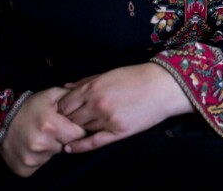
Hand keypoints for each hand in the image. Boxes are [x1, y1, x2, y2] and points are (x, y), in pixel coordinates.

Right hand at [0, 87, 86, 176]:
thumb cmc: (28, 106)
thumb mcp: (50, 95)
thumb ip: (72, 98)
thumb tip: (89, 103)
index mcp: (51, 125)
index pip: (79, 134)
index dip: (76, 128)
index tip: (68, 123)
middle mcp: (42, 144)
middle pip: (67, 146)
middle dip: (63, 138)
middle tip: (50, 128)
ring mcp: (32, 158)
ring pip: (54, 155)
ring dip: (51, 147)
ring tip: (39, 136)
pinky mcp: (24, 169)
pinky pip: (41, 166)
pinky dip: (39, 158)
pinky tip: (32, 146)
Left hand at [57, 62, 193, 152]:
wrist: (162, 86)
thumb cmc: (136, 77)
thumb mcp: (108, 74)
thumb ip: (85, 81)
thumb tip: (65, 86)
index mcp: (92, 88)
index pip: (64, 104)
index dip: (61, 108)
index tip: (62, 111)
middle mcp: (96, 104)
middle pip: (70, 118)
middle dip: (67, 120)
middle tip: (66, 122)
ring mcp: (106, 119)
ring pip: (81, 129)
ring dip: (77, 129)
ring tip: (74, 130)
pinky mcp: (118, 132)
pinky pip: (93, 142)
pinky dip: (79, 146)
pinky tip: (69, 149)